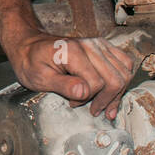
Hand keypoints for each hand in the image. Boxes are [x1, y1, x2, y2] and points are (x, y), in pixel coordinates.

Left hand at [7, 31, 137, 119]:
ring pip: (124, 71)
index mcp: (73, 52)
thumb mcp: (40, 78)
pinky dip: (123, 78)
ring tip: (106, 106)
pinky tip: (114, 91)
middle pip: (115, 78)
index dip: (88, 99)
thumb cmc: (32, 63)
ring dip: (118, 92)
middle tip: (95, 111)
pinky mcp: (103, 45)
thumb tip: (84, 93)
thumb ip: (63, 86)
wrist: (29, 46)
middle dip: (107, 99)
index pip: (96, 83)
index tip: (74, 104)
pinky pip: (124, 62)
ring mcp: (98, 43)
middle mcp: (90, 45)